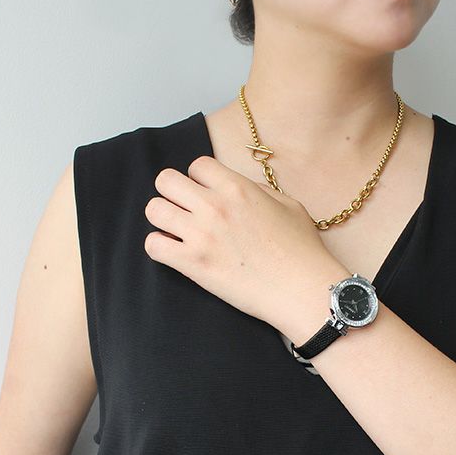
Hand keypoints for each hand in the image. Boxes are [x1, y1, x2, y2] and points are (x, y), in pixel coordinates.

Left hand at [143, 156, 344, 331]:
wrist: (302, 289)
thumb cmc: (302, 251)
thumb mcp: (289, 206)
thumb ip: (259, 191)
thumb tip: (238, 188)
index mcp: (238, 188)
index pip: (197, 165)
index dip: (200, 180)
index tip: (207, 196)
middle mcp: (214, 206)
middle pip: (165, 181)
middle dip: (173, 194)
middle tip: (187, 211)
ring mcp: (201, 235)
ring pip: (154, 210)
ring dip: (164, 220)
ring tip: (179, 232)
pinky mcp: (193, 264)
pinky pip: (153, 245)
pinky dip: (159, 247)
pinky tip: (177, 253)